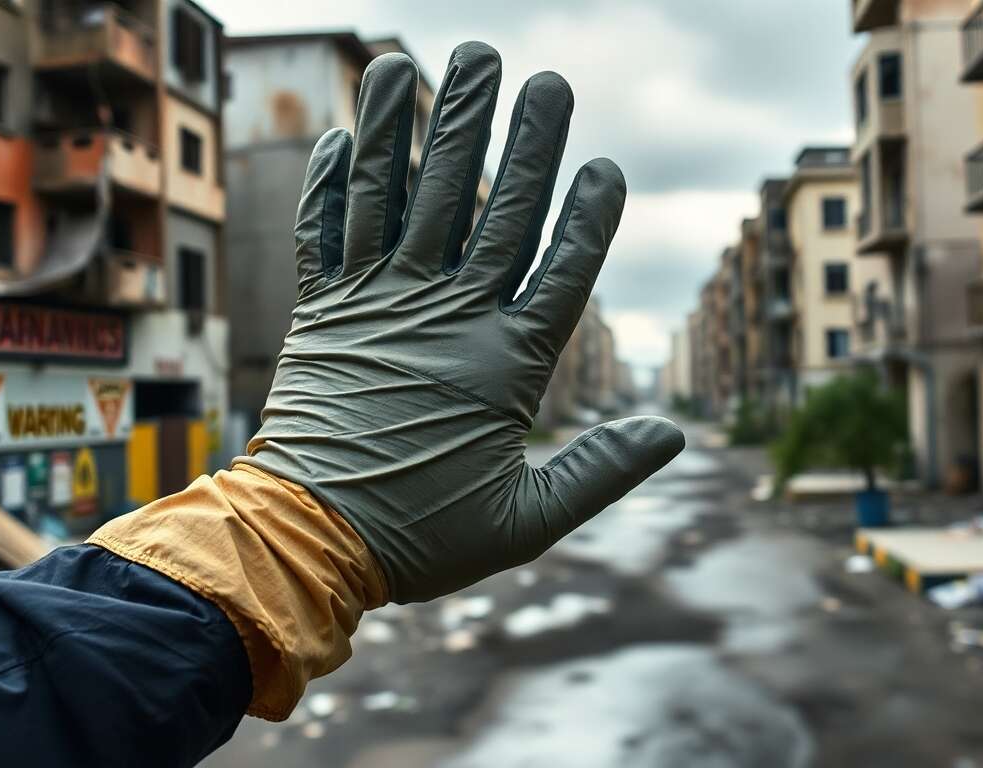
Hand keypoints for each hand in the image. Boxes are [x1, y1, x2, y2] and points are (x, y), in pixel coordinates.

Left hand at [239, 42, 683, 603]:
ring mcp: (377, 306)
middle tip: (541, 76)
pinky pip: (324, 230)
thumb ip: (600, 472)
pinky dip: (330, 180)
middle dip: (519, 140)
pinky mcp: (322, 311)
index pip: (560, 270)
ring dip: (422, 125)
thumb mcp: (526, 520)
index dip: (587, 215)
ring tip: (435, 60)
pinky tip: (339, 131)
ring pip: (405, 197)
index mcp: (503, 363)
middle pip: (492, 211)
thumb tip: (675, 436)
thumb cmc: (420, 535)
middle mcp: (442, 317)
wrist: (307, 542)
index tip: (604, 163)